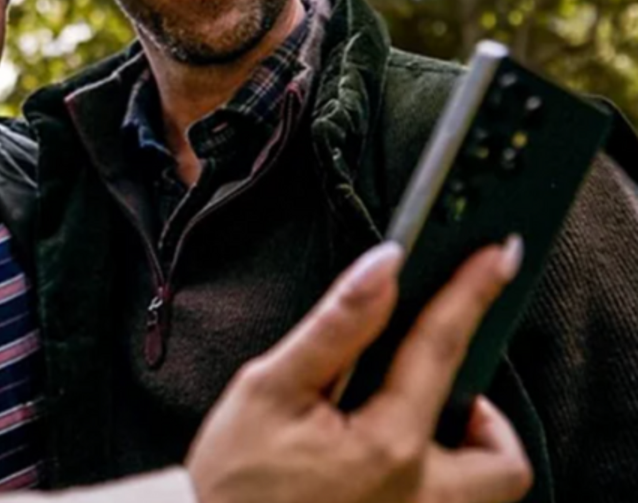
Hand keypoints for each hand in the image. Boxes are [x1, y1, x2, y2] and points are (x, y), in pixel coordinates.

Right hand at [186, 239, 531, 502]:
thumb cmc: (233, 482)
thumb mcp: (268, 388)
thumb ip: (336, 326)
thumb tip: (383, 267)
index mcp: (388, 445)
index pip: (442, 350)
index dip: (471, 293)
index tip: (497, 255)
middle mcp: (419, 496)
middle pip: (501, 459)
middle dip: (487, 420)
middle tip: (444, 394)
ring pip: (486, 496)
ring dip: (467, 457)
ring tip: (415, 432)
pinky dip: (436, 485)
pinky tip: (388, 469)